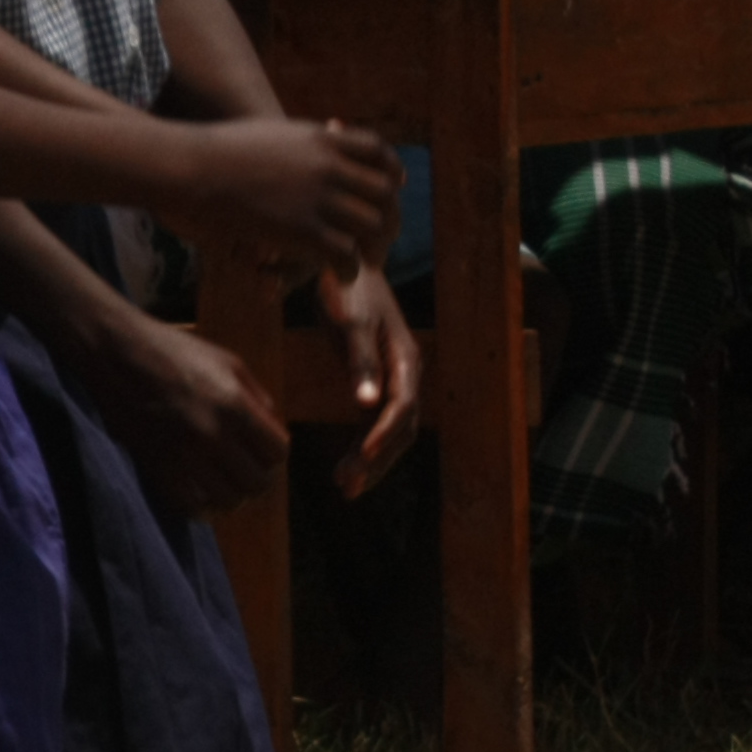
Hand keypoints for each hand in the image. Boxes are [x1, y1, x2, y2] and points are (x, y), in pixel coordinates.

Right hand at [75, 308, 287, 519]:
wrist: (116, 354)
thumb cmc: (174, 352)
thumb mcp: (227, 361)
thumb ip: (257, 396)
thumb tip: (273, 430)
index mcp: (234, 404)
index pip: (277, 452)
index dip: (273, 453)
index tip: (262, 450)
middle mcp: (211, 434)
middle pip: (256, 483)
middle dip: (257, 477)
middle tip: (246, 469)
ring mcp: (182, 455)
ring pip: (227, 501)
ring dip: (232, 495)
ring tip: (224, 483)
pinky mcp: (157, 468)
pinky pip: (191, 507)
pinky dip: (202, 507)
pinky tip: (201, 493)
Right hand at [164, 114, 400, 277]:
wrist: (191, 167)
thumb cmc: (217, 152)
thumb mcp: (270, 136)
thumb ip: (299, 144)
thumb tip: (311, 148)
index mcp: (322, 139)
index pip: (378, 151)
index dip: (392, 172)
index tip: (395, 187)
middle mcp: (329, 166)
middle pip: (383, 193)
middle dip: (389, 219)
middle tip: (382, 240)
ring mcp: (318, 197)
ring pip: (371, 226)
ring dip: (374, 249)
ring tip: (367, 264)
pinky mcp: (302, 230)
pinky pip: (345, 254)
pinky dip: (348, 269)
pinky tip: (340, 277)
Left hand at [317, 261, 424, 495]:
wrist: (348, 264)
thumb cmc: (348, 289)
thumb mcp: (350, 321)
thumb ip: (360, 361)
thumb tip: (366, 405)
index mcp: (406, 359)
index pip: (402, 408)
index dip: (383, 436)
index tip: (361, 459)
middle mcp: (406, 374)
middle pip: (402, 429)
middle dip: (377, 460)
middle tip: (348, 487)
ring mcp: (394, 380)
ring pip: (391, 432)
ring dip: (371, 461)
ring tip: (344, 487)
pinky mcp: (377, 383)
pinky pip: (377, 425)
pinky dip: (364, 448)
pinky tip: (346, 468)